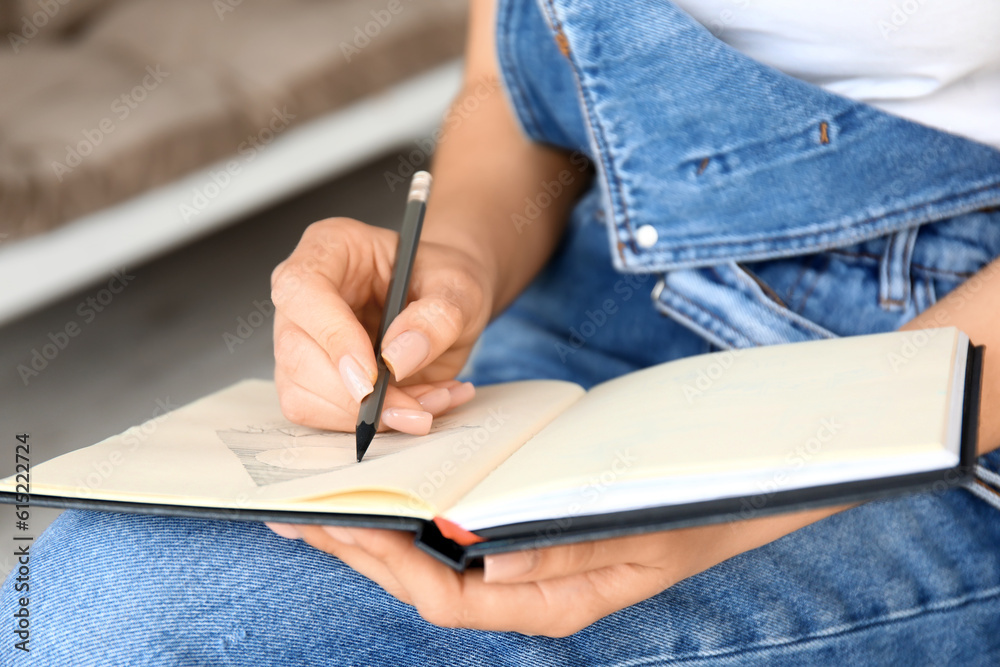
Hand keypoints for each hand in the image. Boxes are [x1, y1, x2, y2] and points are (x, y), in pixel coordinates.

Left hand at [265, 501, 837, 637]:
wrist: (740, 489)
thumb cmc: (695, 510)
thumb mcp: (640, 533)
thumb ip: (566, 553)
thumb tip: (487, 563)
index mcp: (551, 600)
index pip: (446, 594)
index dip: (387, 563)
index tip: (339, 525)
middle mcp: (529, 587)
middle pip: (426, 576)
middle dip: (361, 547)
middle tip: (301, 512)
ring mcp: (528, 560)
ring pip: (436, 552)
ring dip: (380, 526)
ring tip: (326, 498)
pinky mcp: (530, 528)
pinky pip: (461, 524)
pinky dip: (420, 502)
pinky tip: (393, 480)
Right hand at [271, 217, 493, 433]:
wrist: (449, 303)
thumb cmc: (444, 280)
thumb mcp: (460, 287)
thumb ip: (437, 317)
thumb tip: (397, 359)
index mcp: (330, 250)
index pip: (302, 290)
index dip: (332, 336)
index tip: (372, 374)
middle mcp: (305, 297)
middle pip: (296, 354)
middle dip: (357, 396)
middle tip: (416, 409)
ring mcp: (304, 341)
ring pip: (303, 395)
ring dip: (369, 415)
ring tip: (428, 403)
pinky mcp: (314, 380)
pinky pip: (325, 417)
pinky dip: (375, 424)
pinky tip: (417, 405)